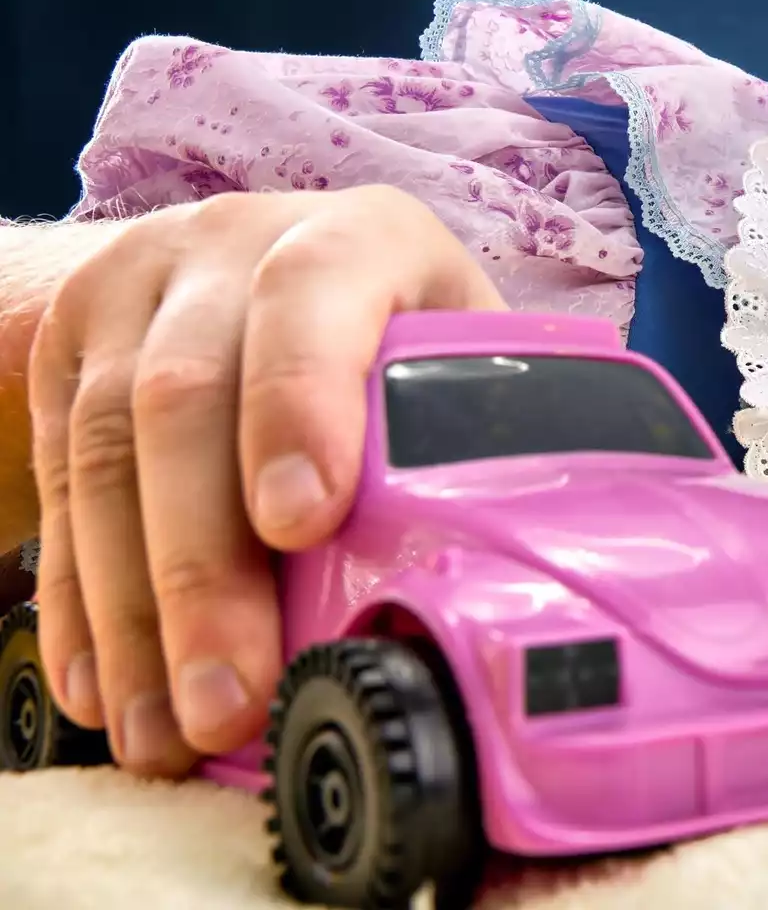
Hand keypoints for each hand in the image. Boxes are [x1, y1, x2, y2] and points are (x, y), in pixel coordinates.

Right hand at [28, 187, 504, 775]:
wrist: (264, 258)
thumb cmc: (405, 328)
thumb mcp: (461, 346)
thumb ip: (484, 427)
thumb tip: (515, 573)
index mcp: (354, 236)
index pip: (310, 300)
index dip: (299, 409)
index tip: (301, 525)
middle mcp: (229, 245)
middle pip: (186, 399)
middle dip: (205, 568)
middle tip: (231, 693)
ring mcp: (134, 292)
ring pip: (103, 452)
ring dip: (133, 611)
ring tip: (167, 726)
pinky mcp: (66, 353)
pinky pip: (55, 484)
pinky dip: (80, 600)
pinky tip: (107, 686)